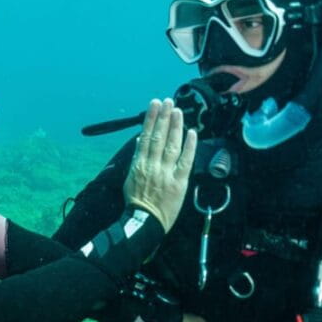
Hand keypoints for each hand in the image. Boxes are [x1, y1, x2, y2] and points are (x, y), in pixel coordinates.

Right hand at [123, 98, 196, 231]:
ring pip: (171, 145)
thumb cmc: (136, 200)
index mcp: (139, 164)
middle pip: (158, 137)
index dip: (150, 119)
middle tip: (167, 101)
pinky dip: (189, 147)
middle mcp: (152, 165)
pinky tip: (192, 133)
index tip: (154, 105)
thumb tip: (141, 141)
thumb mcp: (130, 177)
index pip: (146, 136)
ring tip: (177, 110)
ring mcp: (166, 173)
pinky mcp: (179, 182)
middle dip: (163, 117)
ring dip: (175, 126)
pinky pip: (185, 161)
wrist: (145, 220)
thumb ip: (137, 158)